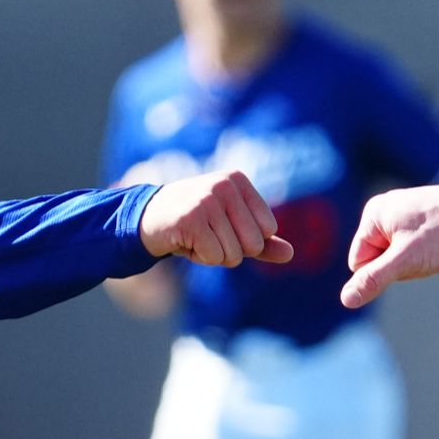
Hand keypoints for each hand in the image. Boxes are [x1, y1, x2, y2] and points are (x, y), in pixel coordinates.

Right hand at [139, 171, 294, 266]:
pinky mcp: (191, 219)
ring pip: (234, 254)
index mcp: (238, 180)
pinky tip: (185, 241)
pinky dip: (199, 258)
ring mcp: (207, 200)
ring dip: (213, 255)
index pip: (268, 228)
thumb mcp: (232, 228)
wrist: (148, 218)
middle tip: (208, 234)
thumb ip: (263, 241)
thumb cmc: (196, 222)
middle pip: (253, 244)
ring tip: (194, 236)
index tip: (222, 226)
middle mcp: (224, 185)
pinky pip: (214, 257)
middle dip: (231, 250)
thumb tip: (290, 254)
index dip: (246, 239)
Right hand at [341, 184, 438, 307]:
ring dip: (412, 259)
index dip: (383, 271)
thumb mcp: (405, 261)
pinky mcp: (418, 216)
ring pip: (395, 253)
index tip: (409, 257)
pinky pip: (409, 244)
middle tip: (423, 252)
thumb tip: (346, 299)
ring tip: (433, 246)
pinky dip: (422, 250)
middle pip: (376, 258)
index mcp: (372, 214)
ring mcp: (401, 211)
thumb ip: (374, 279)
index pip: (359, 263)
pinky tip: (438, 242)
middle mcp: (383, 209)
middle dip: (398, 265)